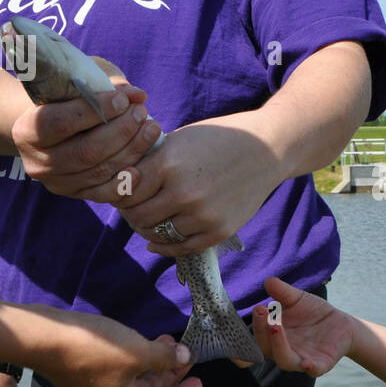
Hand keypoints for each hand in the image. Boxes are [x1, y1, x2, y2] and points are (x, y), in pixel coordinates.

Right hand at [12, 75, 163, 202]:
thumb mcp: (77, 83)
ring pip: (98, 171)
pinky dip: (124, 182)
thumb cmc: (67, 99)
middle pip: (85, 151)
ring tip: (151, 129)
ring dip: (131, 150)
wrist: (53, 128)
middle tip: (141, 112)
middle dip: (121, 131)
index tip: (123, 99)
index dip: (96, 110)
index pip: (61, 122)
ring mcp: (57, 182)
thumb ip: (103, 84)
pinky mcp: (76, 194)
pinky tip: (141, 167)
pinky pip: (104, 193)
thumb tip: (137, 95)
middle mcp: (38, 161)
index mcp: (27, 130)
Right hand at [31, 311, 202, 386]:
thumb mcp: (137, 352)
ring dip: (154, 361)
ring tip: (169, 340)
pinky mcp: (85, 371)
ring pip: (134, 379)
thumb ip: (164, 357)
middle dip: (170, 374)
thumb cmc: (92, 349)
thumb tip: (183, 358)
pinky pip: (120, 369)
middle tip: (186, 353)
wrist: (43, 337)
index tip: (199, 381)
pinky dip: (136, 356)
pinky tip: (143, 338)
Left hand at [117, 116, 279, 257]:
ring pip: (157, 234)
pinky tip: (156, 241)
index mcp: (168, 163)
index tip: (122, 192)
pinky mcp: (218, 230)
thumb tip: (118, 184)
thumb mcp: (179, 139)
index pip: (125, 190)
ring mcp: (202, 214)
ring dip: (148, 229)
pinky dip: (164, 246)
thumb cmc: (219, 139)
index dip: (119, 192)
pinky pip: (181, 247)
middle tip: (132, 209)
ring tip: (149, 220)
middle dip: (131, 213)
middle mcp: (183, 192)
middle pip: (137, 216)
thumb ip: (150, 161)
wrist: (267, 149)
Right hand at [251, 277, 354, 376]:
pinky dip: (309, 367)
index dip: (249, 333)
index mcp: (273, 339)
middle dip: (261, 330)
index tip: (247, 315)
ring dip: (278, 345)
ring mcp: (302, 359)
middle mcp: (283, 352)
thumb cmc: (313, 313)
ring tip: (275, 326)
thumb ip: (282, 292)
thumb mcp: (297, 299)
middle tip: (261, 310)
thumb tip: (268, 281)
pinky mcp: (321, 364)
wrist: (341, 323)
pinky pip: (314, 369)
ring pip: (285, 360)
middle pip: (266, 348)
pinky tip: (306, 362)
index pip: (256, 340)